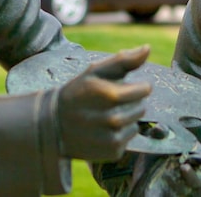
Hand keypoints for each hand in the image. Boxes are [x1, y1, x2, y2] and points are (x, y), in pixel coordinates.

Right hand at [57, 46, 151, 160]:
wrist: (53, 126)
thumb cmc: (78, 93)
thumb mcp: (95, 72)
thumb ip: (124, 60)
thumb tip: (148, 48)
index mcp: (110, 95)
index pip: (144, 89)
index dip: (135, 86)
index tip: (119, 87)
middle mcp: (113, 119)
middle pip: (141, 106)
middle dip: (129, 102)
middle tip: (107, 103)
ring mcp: (113, 138)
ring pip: (136, 122)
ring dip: (125, 118)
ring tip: (104, 116)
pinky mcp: (113, 152)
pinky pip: (129, 138)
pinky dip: (119, 134)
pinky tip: (102, 131)